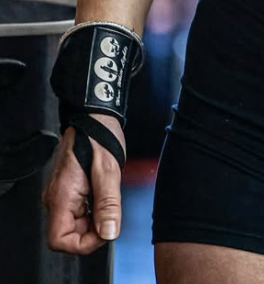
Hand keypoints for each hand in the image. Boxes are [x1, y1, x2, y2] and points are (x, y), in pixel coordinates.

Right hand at [43, 115, 124, 254]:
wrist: (94, 115)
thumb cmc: (98, 135)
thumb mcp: (108, 171)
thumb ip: (108, 204)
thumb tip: (109, 233)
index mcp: (62, 195)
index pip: (60, 240)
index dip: (83, 243)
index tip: (104, 232)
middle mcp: (57, 198)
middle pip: (68, 234)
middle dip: (92, 231)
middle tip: (111, 214)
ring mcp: (62, 194)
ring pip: (75, 223)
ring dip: (94, 219)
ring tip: (108, 199)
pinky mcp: (69, 189)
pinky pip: (78, 210)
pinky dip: (93, 209)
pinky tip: (104, 195)